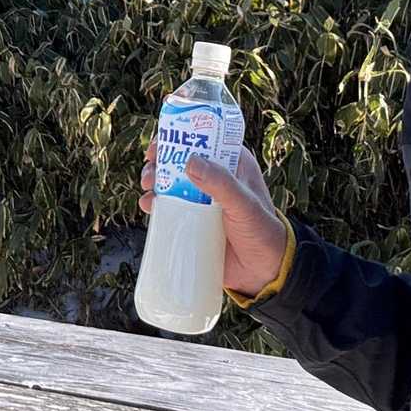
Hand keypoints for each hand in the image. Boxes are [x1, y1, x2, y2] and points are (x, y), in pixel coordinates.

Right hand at [138, 142, 288, 297]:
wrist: (263, 273)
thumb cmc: (262, 232)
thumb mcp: (243, 204)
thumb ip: (221, 183)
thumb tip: (190, 161)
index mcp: (233, 164)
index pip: (204, 140)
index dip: (180, 137)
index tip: (161, 142)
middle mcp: (215, 178)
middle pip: (181, 160)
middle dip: (161, 160)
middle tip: (150, 167)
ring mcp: (202, 201)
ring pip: (171, 182)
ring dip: (155, 180)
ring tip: (148, 186)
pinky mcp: (192, 221)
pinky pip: (169, 208)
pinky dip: (155, 204)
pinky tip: (148, 206)